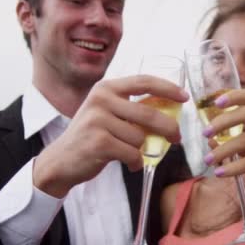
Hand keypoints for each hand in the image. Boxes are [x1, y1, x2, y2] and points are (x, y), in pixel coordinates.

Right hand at [33, 75, 188, 197]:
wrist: (60, 160)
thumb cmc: (90, 137)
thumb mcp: (106, 113)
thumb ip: (131, 109)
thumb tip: (170, 112)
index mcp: (106, 88)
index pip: (144, 81)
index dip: (167, 88)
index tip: (184, 97)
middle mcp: (101, 100)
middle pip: (149, 113)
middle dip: (169, 128)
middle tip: (176, 138)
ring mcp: (98, 120)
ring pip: (141, 138)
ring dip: (142, 151)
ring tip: (130, 154)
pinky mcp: (99, 142)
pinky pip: (132, 153)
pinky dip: (135, 162)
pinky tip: (127, 163)